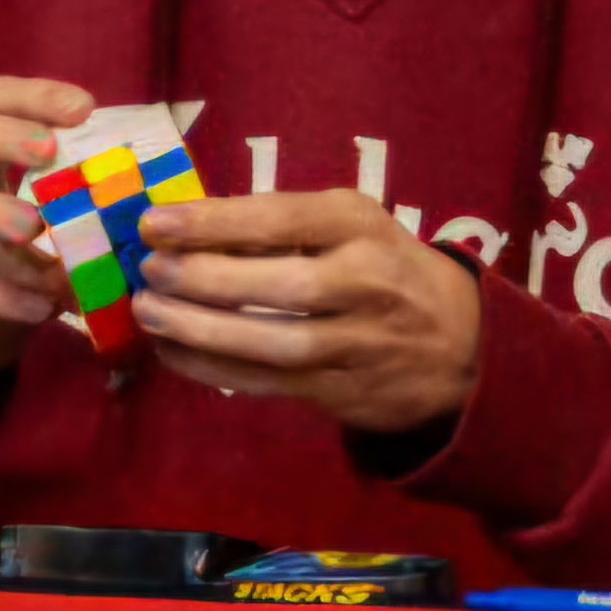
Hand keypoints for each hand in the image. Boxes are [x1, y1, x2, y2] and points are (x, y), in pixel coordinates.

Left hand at [133, 188, 482, 432]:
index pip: (281, 219)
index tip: (155, 222)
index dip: (214, 222)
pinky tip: (172, 352)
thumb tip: (186, 228)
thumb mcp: (351, 226)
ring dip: (202, 330)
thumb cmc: (385, 266)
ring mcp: (356, 343)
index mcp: (361, 225)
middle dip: (205, 279)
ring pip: (272, 342)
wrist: (461, 344)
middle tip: (150, 270)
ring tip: (150, 312)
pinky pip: (268, 382)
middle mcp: (364, 282)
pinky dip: (213, 370)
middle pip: (279, 285)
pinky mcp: (342, 391)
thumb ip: (282, 227)